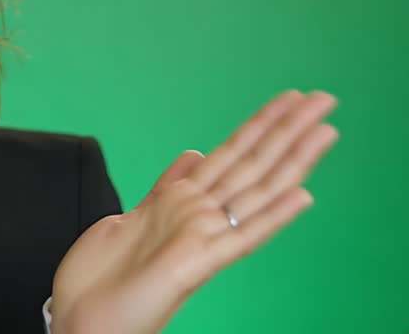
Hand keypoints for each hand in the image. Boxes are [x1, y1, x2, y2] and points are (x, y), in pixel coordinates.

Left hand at [50, 89, 338, 333]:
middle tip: (323, 97)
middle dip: (286, 128)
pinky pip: (241, 236)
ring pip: (255, 189)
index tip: (291, 98)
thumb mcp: (132, 215)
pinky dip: (271, 216)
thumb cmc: (103, 275)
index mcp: (182, 201)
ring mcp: (200, 236)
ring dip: (291, 157)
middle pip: (252, 163)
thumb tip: (194, 155)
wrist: (83, 318)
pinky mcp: (196, 263)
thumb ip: (168, 186)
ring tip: (324, 129)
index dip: (262, 125)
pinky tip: (301, 196)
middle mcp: (198, 215)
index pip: (233, 154)